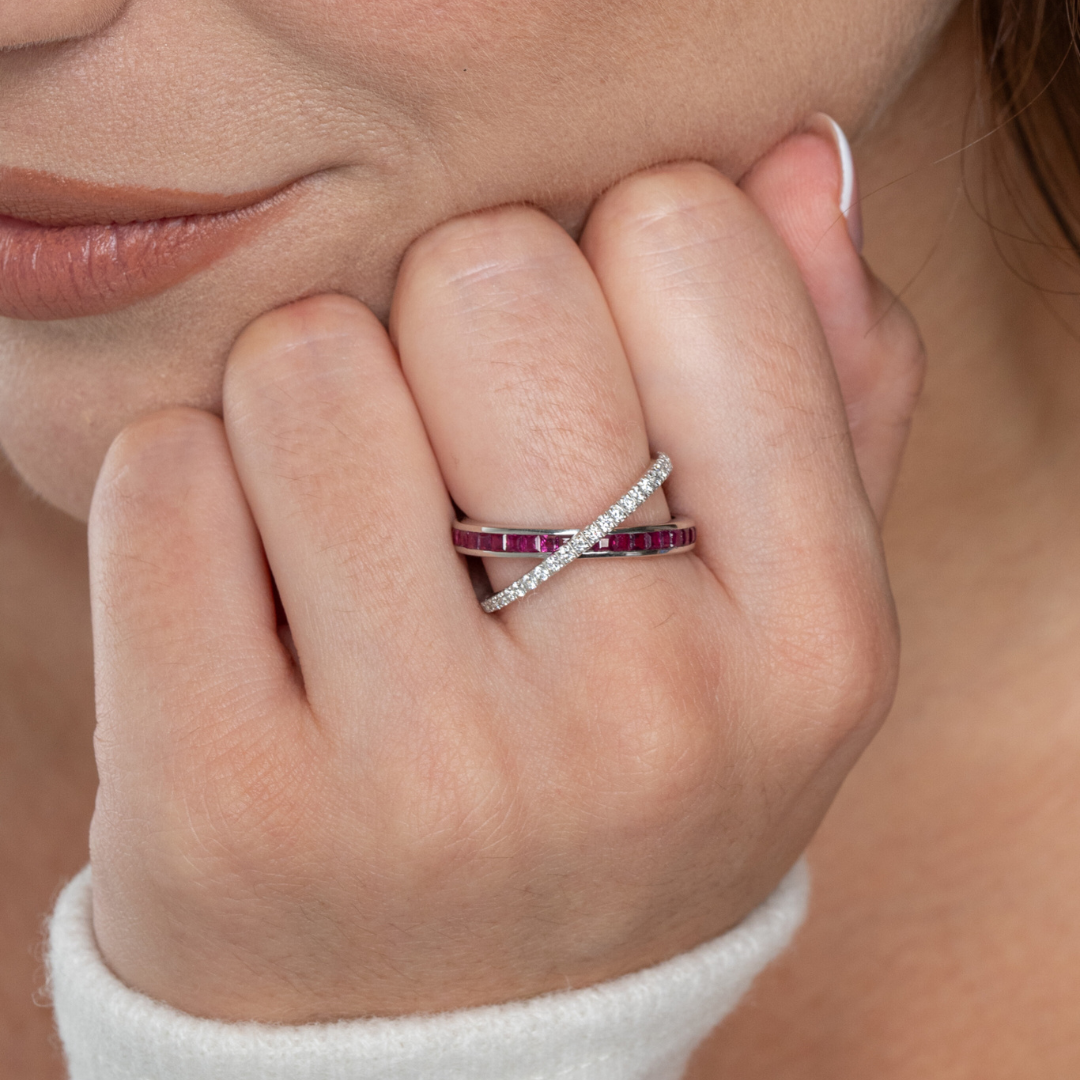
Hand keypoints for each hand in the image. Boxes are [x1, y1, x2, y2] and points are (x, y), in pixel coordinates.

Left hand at [87, 132, 922, 1021]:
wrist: (459, 1041)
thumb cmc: (621, 791)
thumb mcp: (776, 622)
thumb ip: (822, 389)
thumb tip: (790, 166)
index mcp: (809, 643)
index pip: (689, 248)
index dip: (615, 257)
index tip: (588, 358)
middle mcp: (646, 718)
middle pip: (486, 279)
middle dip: (451, 320)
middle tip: (461, 453)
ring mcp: (432, 780)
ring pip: (304, 362)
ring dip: (309, 402)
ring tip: (353, 535)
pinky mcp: (228, 811)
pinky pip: (162, 476)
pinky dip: (190, 492)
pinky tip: (252, 601)